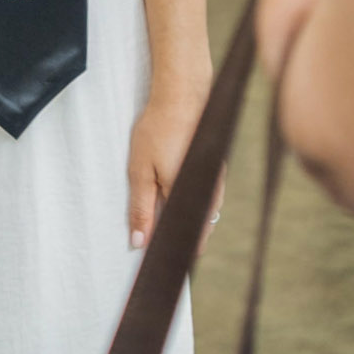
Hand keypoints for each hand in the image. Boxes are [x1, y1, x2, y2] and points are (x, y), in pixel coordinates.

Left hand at [125, 87, 215, 249]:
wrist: (184, 95)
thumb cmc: (159, 130)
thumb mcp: (141, 171)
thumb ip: (141, 208)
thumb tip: (139, 242)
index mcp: (188, 198)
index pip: (183, 240)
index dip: (170, 251)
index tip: (155, 259)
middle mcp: (208, 194)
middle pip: (198, 231)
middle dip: (180, 240)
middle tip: (158, 244)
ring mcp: (215, 182)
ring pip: (205, 216)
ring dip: (187, 223)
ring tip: (165, 224)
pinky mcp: (215, 171)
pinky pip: (207, 200)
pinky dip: (193, 206)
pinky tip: (178, 200)